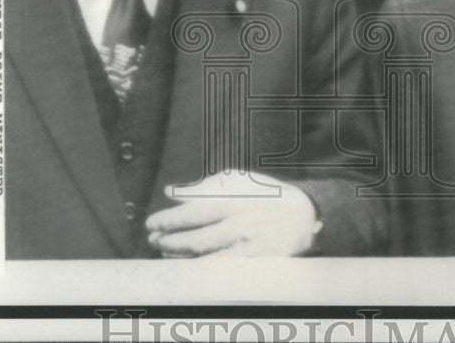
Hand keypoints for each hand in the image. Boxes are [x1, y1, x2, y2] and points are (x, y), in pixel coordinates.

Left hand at [144, 171, 321, 256]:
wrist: (302, 217)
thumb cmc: (266, 195)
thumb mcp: (238, 181)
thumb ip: (204, 186)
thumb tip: (172, 192)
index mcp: (237, 201)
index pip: (195, 212)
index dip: (170, 219)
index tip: (152, 223)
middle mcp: (241, 226)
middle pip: (197, 240)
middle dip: (169, 241)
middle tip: (153, 239)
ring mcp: (248, 249)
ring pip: (206, 260)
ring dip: (180, 258)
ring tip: (164, 251)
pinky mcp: (254, 266)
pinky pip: (220, 272)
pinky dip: (199, 269)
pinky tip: (187, 265)